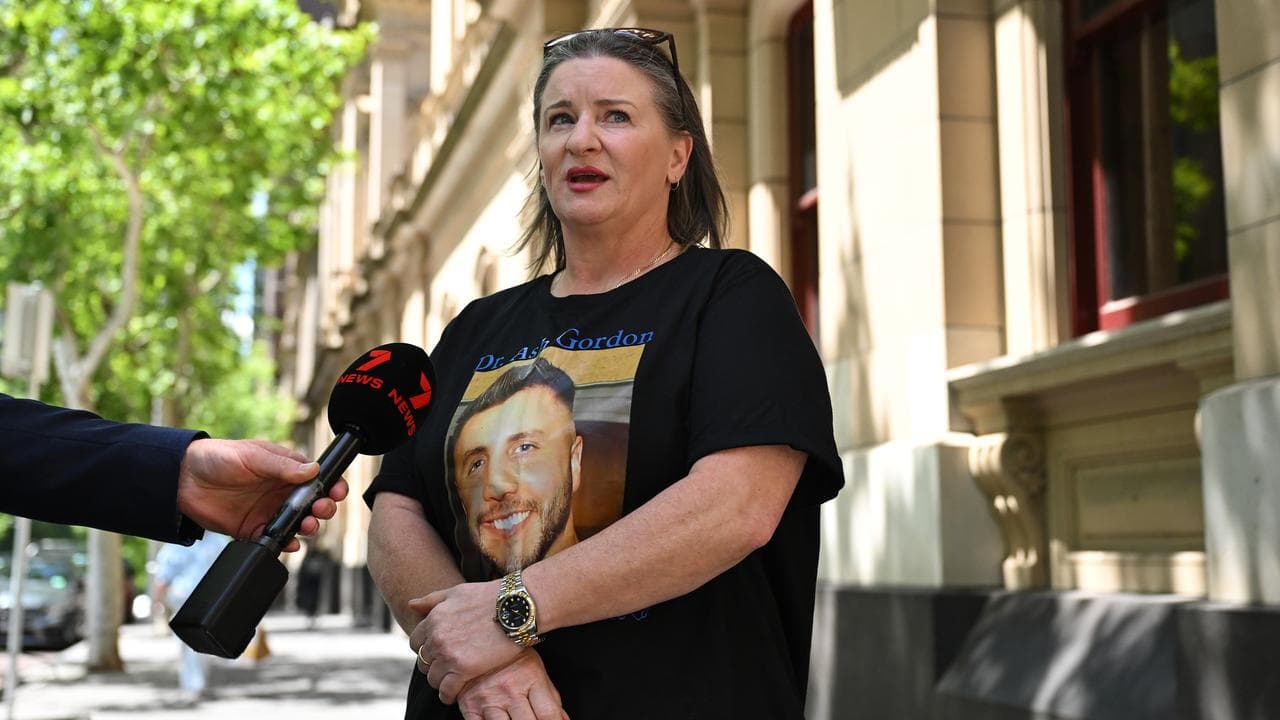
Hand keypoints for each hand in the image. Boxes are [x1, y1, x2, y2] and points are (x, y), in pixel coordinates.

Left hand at [177, 438, 347, 551]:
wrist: (182, 480)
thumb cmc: (218, 458)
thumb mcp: (253, 456)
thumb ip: (283, 466)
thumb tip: (314, 470)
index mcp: (286, 470)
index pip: (318, 479)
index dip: (332, 486)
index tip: (338, 491)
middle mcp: (281, 492)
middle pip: (314, 504)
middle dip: (324, 508)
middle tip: (321, 509)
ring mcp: (269, 512)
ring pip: (299, 524)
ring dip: (309, 527)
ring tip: (307, 525)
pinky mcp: (253, 530)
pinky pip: (277, 540)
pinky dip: (288, 544)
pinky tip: (290, 542)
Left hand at [409, 580, 521, 703]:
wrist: (517, 606)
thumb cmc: (490, 596)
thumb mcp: (457, 592)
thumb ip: (432, 600)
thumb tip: (411, 604)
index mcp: (433, 619)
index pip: (415, 642)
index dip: (426, 649)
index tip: (437, 653)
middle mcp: (437, 637)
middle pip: (423, 662)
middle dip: (433, 665)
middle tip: (447, 667)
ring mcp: (448, 654)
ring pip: (433, 678)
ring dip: (441, 681)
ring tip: (452, 680)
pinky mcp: (464, 669)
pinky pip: (447, 690)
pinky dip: (448, 695)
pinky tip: (455, 693)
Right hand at [452, 651, 568, 719]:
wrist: (480, 634)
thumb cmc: (512, 654)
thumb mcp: (537, 669)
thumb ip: (552, 698)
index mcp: (531, 679)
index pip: (548, 714)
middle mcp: (510, 689)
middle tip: (531, 717)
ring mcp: (489, 698)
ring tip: (514, 717)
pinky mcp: (469, 706)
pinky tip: (497, 719)